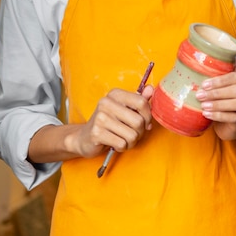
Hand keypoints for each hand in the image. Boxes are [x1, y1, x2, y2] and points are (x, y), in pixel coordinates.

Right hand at [28, 85, 153, 164]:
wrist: (84, 137)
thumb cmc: (109, 123)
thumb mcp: (123, 109)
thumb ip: (138, 99)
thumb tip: (151, 89)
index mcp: (115, 94)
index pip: (141, 102)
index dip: (148, 116)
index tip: (145, 122)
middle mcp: (106, 103)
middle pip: (138, 121)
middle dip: (140, 132)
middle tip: (133, 133)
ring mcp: (100, 118)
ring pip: (132, 135)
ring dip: (131, 142)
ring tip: (123, 139)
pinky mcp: (96, 133)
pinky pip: (122, 144)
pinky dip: (122, 147)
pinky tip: (115, 143)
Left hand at [196, 72, 235, 140]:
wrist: (229, 124)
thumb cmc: (219, 103)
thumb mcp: (215, 92)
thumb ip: (209, 86)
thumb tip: (192, 82)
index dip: (220, 80)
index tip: (204, 85)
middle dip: (217, 93)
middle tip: (200, 96)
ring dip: (219, 104)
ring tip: (204, 106)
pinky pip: (234, 117)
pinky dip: (218, 115)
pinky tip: (206, 114)